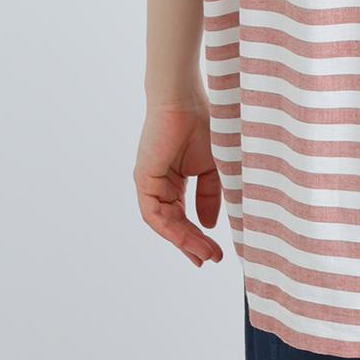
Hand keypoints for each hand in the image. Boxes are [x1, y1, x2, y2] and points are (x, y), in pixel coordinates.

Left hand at [134, 95, 223, 266]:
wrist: (186, 100)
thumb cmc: (203, 123)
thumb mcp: (213, 166)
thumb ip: (210, 195)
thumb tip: (208, 225)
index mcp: (176, 178)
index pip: (185, 215)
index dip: (199, 235)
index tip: (215, 253)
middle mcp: (161, 184)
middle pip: (174, 223)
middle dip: (192, 243)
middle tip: (210, 259)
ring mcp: (151, 183)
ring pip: (165, 223)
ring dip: (183, 240)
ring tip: (203, 254)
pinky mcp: (143, 179)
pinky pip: (154, 214)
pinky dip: (170, 229)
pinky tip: (187, 238)